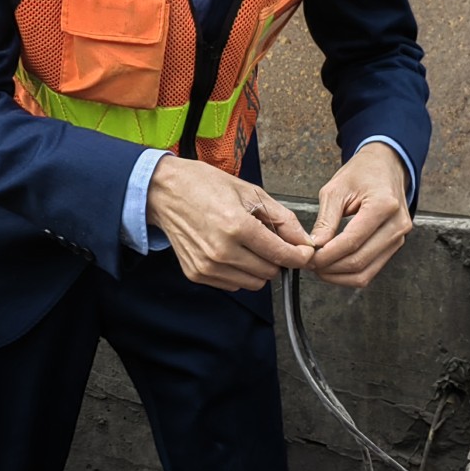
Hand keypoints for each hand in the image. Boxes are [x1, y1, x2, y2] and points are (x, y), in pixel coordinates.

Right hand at [146, 155, 316, 291]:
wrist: (165, 192)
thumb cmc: (204, 186)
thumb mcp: (250, 192)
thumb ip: (282, 219)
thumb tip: (304, 241)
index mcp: (237, 226)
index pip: (281, 255)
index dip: (299, 256)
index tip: (304, 252)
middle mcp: (221, 251)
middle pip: (269, 272)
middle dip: (277, 259)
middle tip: (270, 240)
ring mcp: (207, 266)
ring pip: (253, 283)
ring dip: (259, 268)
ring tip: (248, 244)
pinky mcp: (197, 274)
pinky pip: (233, 284)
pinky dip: (239, 272)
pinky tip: (231, 251)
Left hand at [307, 143, 412, 289]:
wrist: (386, 166)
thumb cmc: (362, 173)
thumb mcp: (337, 189)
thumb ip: (325, 220)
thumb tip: (315, 246)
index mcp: (383, 205)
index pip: (351, 241)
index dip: (327, 255)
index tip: (309, 258)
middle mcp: (397, 225)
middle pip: (359, 260)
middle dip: (330, 267)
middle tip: (310, 264)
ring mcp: (399, 237)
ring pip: (366, 272)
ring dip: (339, 276)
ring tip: (320, 267)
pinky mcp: (395, 245)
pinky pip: (372, 269)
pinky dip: (350, 274)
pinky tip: (334, 266)